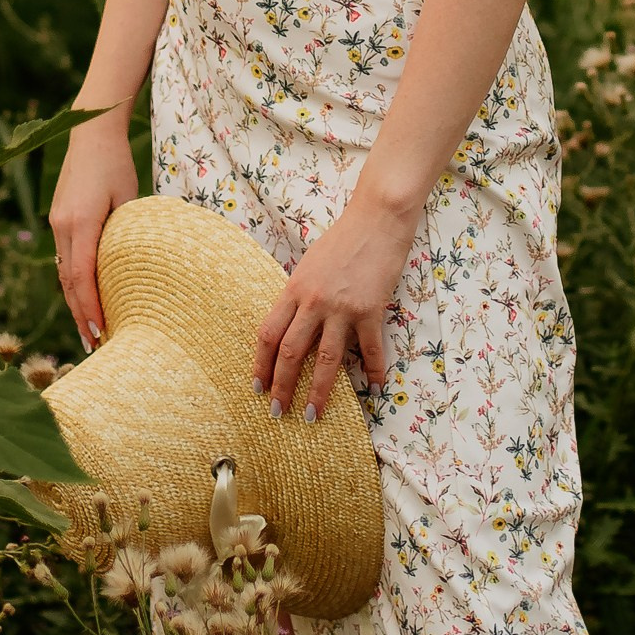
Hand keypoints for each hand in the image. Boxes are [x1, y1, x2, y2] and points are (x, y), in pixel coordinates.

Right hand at [50, 112, 139, 347]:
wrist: (91, 134)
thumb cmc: (117, 164)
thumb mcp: (128, 198)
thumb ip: (126, 234)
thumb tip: (132, 270)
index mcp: (81, 222)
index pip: (81, 275)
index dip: (89, 307)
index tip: (99, 331)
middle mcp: (63, 226)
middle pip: (68, 281)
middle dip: (80, 315)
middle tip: (93, 344)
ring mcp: (57, 223)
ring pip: (63, 272)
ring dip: (75, 302)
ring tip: (88, 330)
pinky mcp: (58, 220)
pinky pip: (63, 258)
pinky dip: (73, 282)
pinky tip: (82, 298)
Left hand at [254, 187, 419, 421]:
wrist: (377, 219)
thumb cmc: (342, 239)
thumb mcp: (309, 266)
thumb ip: (300, 296)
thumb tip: (293, 327)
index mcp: (294, 289)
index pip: (269, 334)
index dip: (260, 364)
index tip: (257, 387)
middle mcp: (314, 301)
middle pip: (291, 353)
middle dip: (281, 387)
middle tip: (277, 412)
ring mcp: (343, 308)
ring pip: (326, 360)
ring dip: (319, 392)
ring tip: (312, 415)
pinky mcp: (371, 310)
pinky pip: (371, 350)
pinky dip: (374, 371)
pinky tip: (374, 389)